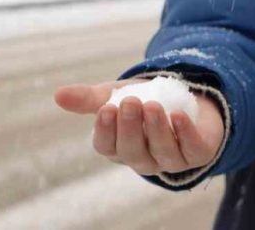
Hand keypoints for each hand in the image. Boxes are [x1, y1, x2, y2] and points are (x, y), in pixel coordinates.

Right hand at [54, 79, 224, 176]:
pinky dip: (185, 134)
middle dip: (131, 127)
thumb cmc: (143, 101)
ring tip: (153, 106)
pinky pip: (192, 150)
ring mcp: (170, 159)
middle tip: (131, 102)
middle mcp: (143, 158)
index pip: (107, 146)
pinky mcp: (197, 154)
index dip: (106, 130)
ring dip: (156, 129)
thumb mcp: (115, 96)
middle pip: (133, 151)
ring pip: (162, 152)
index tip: (106, 108)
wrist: (185, 100)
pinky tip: (178, 116)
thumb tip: (58, 95)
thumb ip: (90, 98)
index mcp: (119, 147)